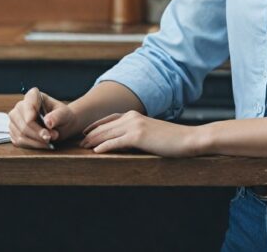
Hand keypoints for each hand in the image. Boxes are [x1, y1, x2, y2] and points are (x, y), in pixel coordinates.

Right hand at [8, 86, 80, 148]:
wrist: (60, 125)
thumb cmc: (62, 116)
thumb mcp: (64, 114)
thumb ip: (57, 116)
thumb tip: (48, 122)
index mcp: (33, 96)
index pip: (28, 105)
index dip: (33, 117)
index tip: (46, 127)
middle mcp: (21, 106)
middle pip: (24, 123)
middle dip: (38, 134)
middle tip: (51, 137)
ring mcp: (15, 119)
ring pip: (20, 134)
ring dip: (36, 141)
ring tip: (49, 140)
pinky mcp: (14, 131)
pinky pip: (18, 142)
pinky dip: (31, 145)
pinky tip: (41, 144)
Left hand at [79, 110, 200, 156]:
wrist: (187, 139)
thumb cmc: (171, 139)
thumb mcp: (150, 133)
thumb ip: (136, 133)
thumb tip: (124, 142)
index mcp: (134, 115)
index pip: (109, 119)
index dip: (96, 126)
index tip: (86, 133)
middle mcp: (132, 117)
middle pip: (105, 126)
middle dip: (91, 134)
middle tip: (79, 142)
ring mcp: (135, 125)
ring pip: (108, 133)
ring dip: (93, 140)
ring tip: (83, 146)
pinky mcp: (138, 136)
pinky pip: (116, 142)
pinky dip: (104, 146)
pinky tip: (96, 151)